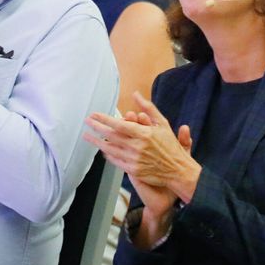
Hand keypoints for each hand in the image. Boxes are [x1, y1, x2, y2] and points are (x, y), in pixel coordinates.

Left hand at [84, 92, 199, 203]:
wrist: (178, 170)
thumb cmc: (170, 145)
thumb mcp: (162, 123)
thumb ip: (148, 108)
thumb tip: (135, 94)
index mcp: (144, 134)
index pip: (119, 125)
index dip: (104, 119)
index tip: (94, 115)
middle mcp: (137, 147)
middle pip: (111, 136)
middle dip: (96, 128)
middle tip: (87, 122)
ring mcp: (134, 160)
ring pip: (110, 149)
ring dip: (96, 142)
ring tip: (87, 136)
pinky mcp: (133, 170)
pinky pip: (116, 161)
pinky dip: (107, 154)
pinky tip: (102, 150)